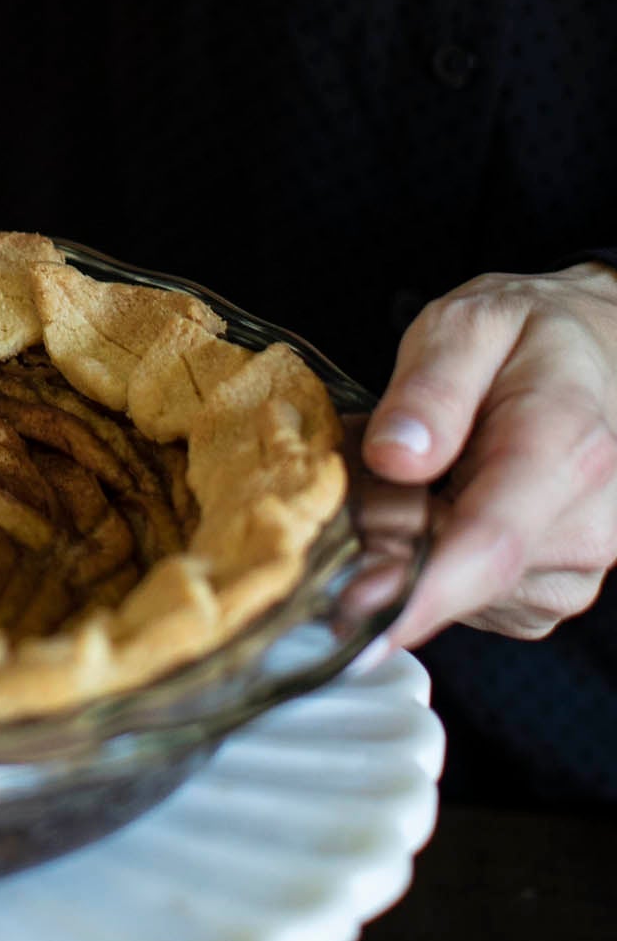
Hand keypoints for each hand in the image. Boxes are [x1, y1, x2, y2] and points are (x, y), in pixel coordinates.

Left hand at [361, 264, 616, 646]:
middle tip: (365, 456)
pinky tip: (436, 502)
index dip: (414, 592)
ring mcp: (570, 574)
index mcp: (566, 452)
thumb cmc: (531, 339)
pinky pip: (462, 600)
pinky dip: (427, 558)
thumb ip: (431, 388)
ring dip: (401, 543)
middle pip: (450, 573)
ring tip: (413, 470)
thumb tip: (394, 457)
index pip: (488, 545)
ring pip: (449, 592)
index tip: (349, 615)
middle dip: (379, 533)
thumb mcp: (471, 325)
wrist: (604, 360)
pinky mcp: (544, 598)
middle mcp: (584, 529)